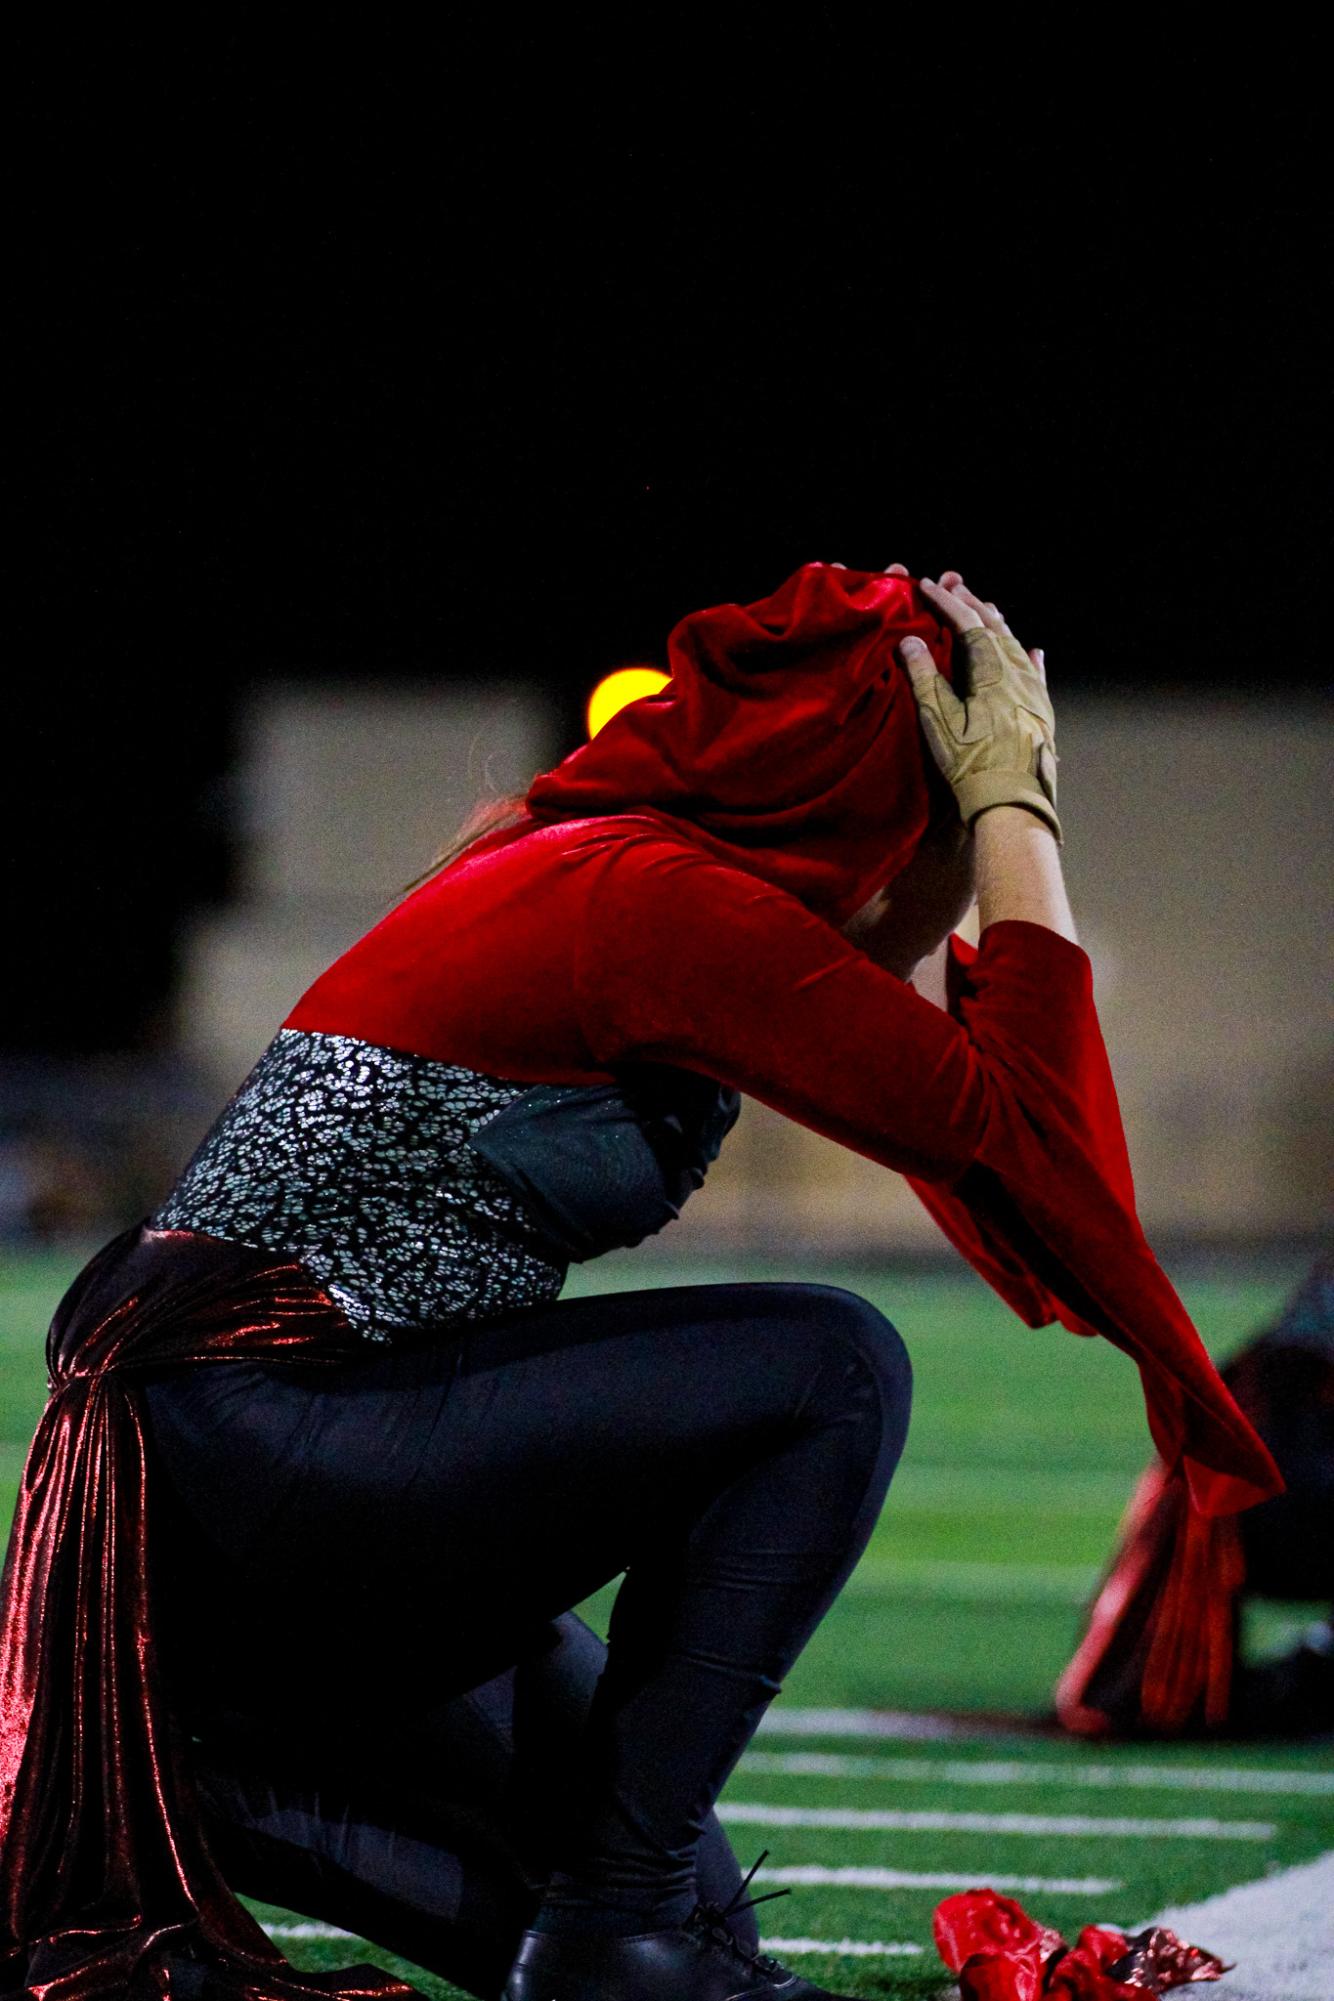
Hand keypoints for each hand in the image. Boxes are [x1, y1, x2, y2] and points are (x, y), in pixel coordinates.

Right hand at [899, 572, 1060, 842]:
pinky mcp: (1042, 713)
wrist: (1014, 803)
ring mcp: (1035, 694)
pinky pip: (1038, 674)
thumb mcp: (940, 724)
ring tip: (983, 608)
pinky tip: (1033, 650)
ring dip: (997, 624)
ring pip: (1017, 646)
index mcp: (993, 674)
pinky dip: (1029, 657)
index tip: (927, 586)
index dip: (947, 602)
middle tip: (954, 585)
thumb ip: (926, 680)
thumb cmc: (972, 766)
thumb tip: (911, 640)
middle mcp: (1019, 676)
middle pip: (996, 627)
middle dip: (972, 603)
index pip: (969, 625)